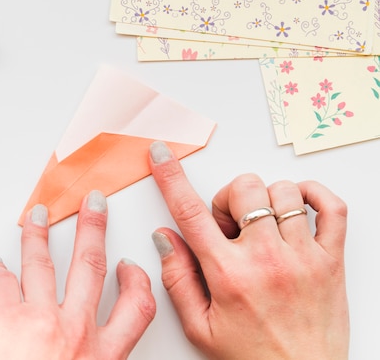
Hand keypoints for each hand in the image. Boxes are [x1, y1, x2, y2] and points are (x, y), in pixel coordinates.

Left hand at [0, 190, 155, 359]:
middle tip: (93, 207)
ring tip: (36, 217)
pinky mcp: (2, 316)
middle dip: (93, 229)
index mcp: (99, 357)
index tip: (130, 268)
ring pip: (42, 263)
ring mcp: (38, 318)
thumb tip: (90, 358)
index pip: (135, 310)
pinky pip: (1, 280)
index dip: (137, 283)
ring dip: (38, 234)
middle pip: (90, 266)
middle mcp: (73, 331)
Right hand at [148, 141, 348, 359]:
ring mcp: (303, 256)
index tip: (161, 154)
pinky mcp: (331, 260)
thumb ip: (177, 278)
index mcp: (228, 274)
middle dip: (228, 200)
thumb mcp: (199, 326)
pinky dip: (314, 194)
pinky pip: (332, 207)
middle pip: (244, 189)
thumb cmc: (251, 358)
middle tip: (229, 227)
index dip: (170, 177)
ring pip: (283, 192)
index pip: (190, 212)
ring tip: (261, 227)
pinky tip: (296, 207)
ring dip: (265, 200)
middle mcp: (266, 259)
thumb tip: (164, 237)